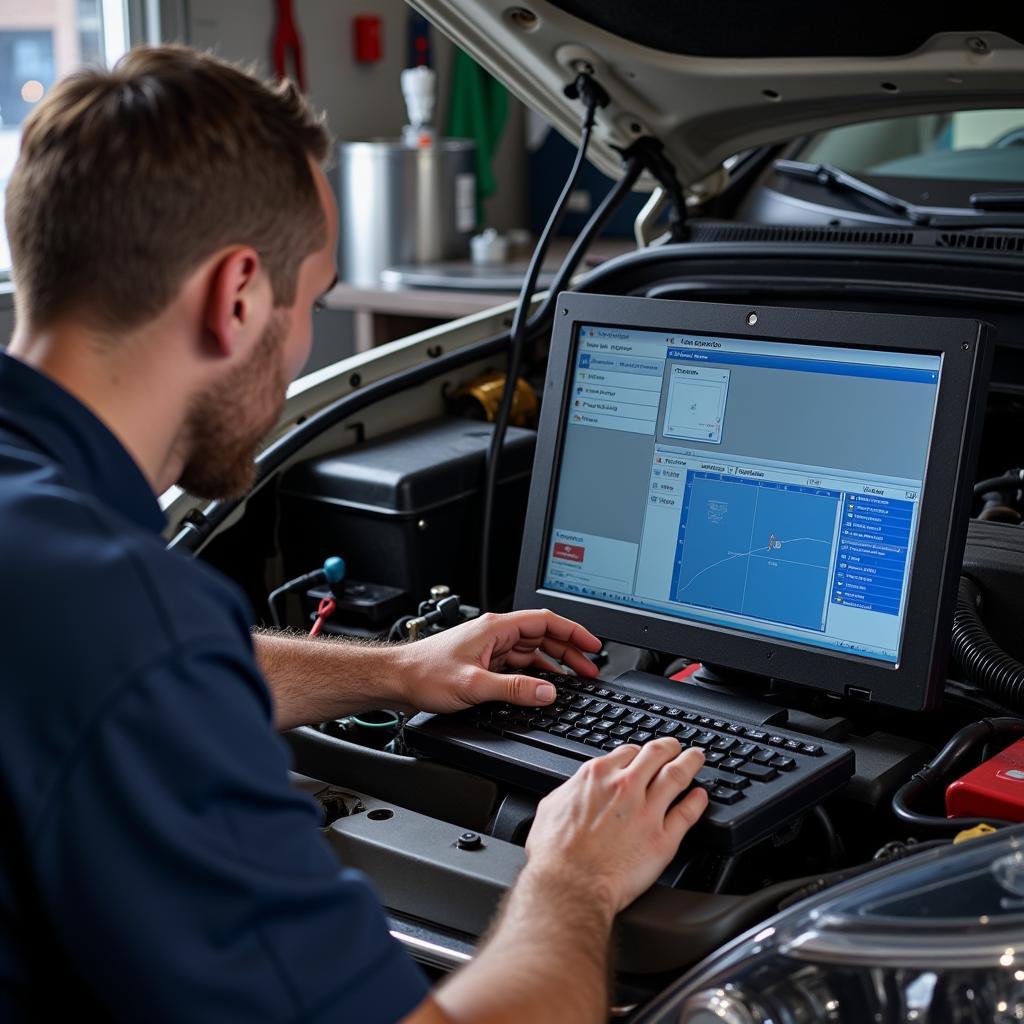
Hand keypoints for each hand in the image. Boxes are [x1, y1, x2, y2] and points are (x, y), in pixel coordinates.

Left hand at [394, 609, 601, 712]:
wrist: (396, 680)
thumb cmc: (424, 674)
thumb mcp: (474, 684)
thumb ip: (514, 689)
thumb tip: (548, 691)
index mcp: (495, 628)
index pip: (545, 622)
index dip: (573, 631)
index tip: (593, 644)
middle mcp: (494, 634)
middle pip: (542, 637)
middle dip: (569, 650)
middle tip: (590, 668)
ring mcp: (489, 648)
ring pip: (531, 651)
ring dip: (554, 663)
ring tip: (575, 678)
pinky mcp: (483, 663)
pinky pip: (518, 665)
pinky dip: (536, 674)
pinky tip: (545, 686)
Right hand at [525, 740, 708, 913]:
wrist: (570, 886)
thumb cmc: (556, 855)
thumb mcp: (551, 808)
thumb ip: (569, 792)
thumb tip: (574, 791)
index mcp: (597, 776)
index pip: (627, 752)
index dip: (638, 752)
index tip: (642, 755)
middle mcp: (625, 787)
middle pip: (656, 755)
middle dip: (669, 747)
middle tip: (676, 747)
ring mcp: (647, 811)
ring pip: (677, 776)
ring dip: (690, 763)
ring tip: (696, 758)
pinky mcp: (663, 839)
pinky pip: (687, 814)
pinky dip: (697, 802)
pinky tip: (701, 796)